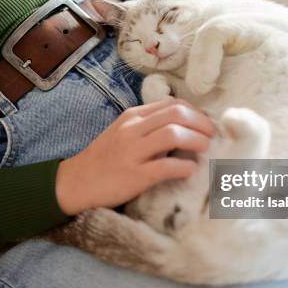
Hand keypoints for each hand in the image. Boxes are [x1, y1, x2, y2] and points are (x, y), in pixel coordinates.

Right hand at [56, 99, 214, 214]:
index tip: (207, 124)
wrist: (74, 183)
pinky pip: (165, 166)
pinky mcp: (133, 176)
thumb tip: (183, 127)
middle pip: (177, 114)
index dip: (196, 112)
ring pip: (173, 135)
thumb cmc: (104, 159)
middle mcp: (133, 129)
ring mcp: (132, 152)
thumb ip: (149, 127)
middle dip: (202, 123)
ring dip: (196, 140)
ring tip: (206, 149)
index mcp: (133, 117)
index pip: (172, 104)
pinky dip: (184, 167)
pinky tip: (191, 170)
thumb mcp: (123, 134)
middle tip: (213, 135)